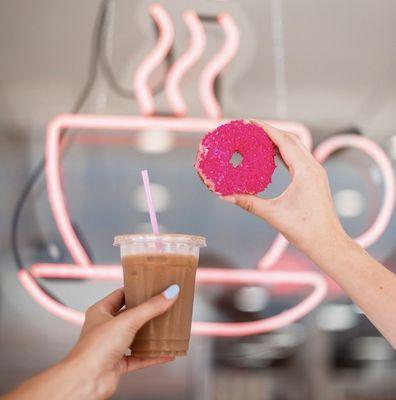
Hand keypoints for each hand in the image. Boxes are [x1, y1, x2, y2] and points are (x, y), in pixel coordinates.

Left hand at [65, 285, 179, 399]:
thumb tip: (169, 293)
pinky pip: (140, 357)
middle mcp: (105, 328)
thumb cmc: (94, 349)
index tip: (152, 286)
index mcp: (100, 312)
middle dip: (147, 312)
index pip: (121, 295)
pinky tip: (165, 352)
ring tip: (166, 326)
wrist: (87, 381)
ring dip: (150, 334)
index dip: (136, 290)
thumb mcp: (127, 321)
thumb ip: (150, 307)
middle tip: (163, 304)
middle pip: (130, 316)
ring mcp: (112, 346)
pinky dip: (153, 355)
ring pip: (135, 337)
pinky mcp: (118, 363)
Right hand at [221, 120, 347, 255]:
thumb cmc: (304, 230)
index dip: (267, 129)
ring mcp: (317, 173)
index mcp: (305, 171)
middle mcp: (314, 168)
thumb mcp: (272, 214)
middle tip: (251, 129)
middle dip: (271, 131)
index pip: (284, 141)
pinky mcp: (316, 179)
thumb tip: (224, 196)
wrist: (327, 242)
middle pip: (291, 139)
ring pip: (297, 148)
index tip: (250, 122)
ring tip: (259, 139)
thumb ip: (248, 203)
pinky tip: (273, 157)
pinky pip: (299, 158)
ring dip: (279, 141)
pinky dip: (285, 153)